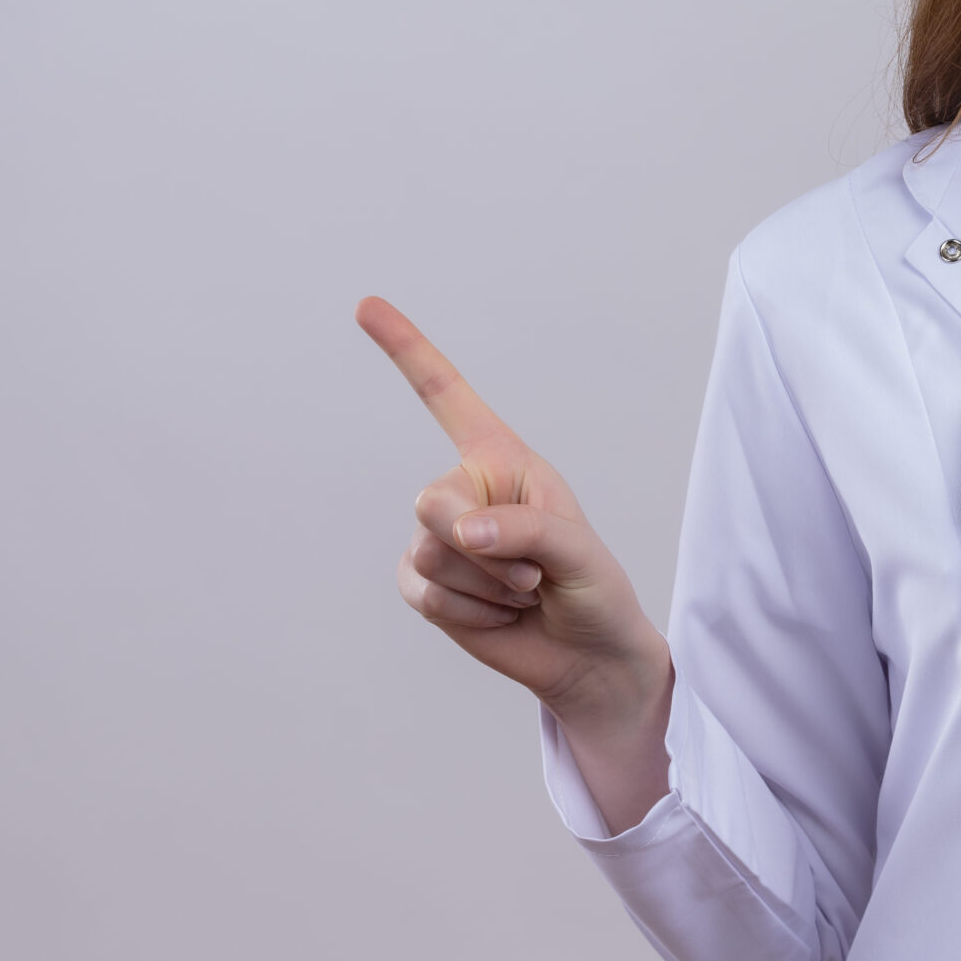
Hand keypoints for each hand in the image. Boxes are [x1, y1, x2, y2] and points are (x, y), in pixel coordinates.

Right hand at [359, 297, 672, 826]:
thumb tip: (458, 529)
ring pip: (429, 552)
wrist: (585, 656)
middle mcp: (466, 490)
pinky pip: (422, 591)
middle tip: (534, 570)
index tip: (366, 304)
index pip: (446, 396)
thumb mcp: (579, 552)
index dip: (406, 350)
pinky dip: (467, 609)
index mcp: (503, 459)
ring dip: (488, 583)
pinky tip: (499, 612)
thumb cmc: (594, 590)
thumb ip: (523, 529)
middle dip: (484, 544)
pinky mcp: (424, 583)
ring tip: (525, 590)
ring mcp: (438, 538)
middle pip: (432, 500)